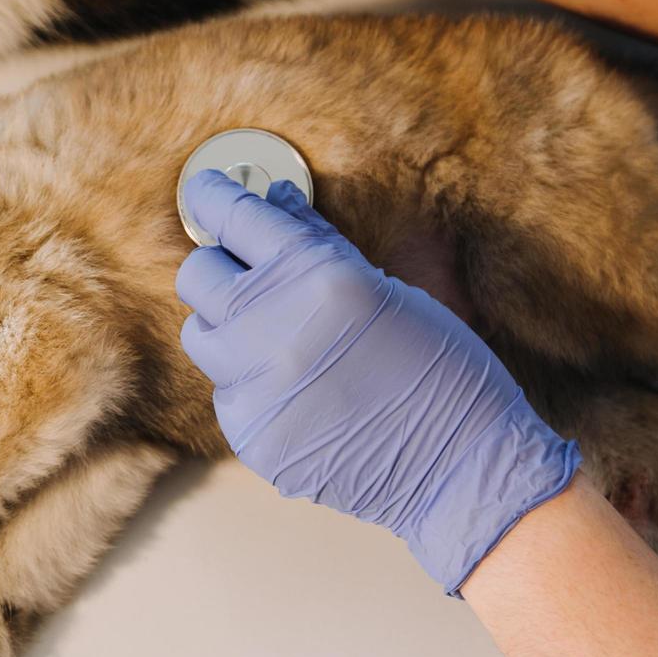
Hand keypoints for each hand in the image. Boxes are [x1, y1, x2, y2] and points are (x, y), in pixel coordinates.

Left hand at [176, 170, 578, 593]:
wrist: (459, 465)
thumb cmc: (440, 367)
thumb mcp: (386, 288)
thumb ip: (318, 244)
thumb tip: (273, 199)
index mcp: (318, 277)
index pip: (234, 218)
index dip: (214, 197)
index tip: (208, 191)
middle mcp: (274, 328)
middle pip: (198, 275)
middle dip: (220, 269)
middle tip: (247, 275)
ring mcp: (256, 386)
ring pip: (201, 336)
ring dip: (229, 329)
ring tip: (279, 340)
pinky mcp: (250, 434)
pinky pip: (226, 393)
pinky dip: (252, 387)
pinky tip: (302, 394)